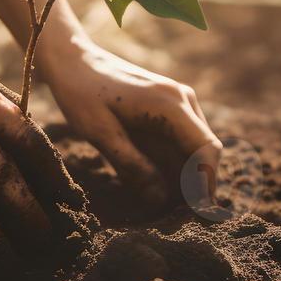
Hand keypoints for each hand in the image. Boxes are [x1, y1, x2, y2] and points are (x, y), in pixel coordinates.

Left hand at [39, 38, 220, 209]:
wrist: (74, 60)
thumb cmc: (82, 93)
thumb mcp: (100, 133)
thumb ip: (131, 165)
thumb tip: (160, 199)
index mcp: (170, 104)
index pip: (206, 150)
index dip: (207, 185)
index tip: (198, 215)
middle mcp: (183, 100)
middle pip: (206, 152)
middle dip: (198, 186)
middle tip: (179, 219)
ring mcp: (179, 102)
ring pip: (195, 148)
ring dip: (187, 177)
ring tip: (168, 209)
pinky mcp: (169, 108)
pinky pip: (181, 141)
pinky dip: (175, 164)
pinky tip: (158, 185)